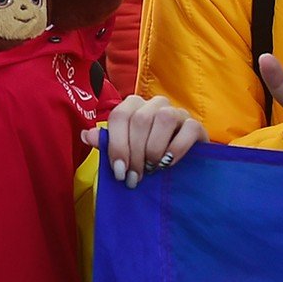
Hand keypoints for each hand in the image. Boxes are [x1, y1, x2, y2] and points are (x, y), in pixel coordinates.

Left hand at [83, 95, 204, 187]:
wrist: (184, 167)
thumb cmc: (148, 157)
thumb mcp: (127, 152)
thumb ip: (108, 143)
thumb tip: (86, 135)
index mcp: (134, 106)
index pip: (119, 115)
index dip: (116, 144)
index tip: (119, 171)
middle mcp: (155, 104)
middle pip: (140, 119)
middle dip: (135, 153)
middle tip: (135, 178)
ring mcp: (178, 112)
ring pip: (164, 118)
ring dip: (154, 149)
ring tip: (151, 169)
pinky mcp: (196, 124)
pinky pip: (188, 129)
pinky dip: (176, 148)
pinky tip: (168, 164)